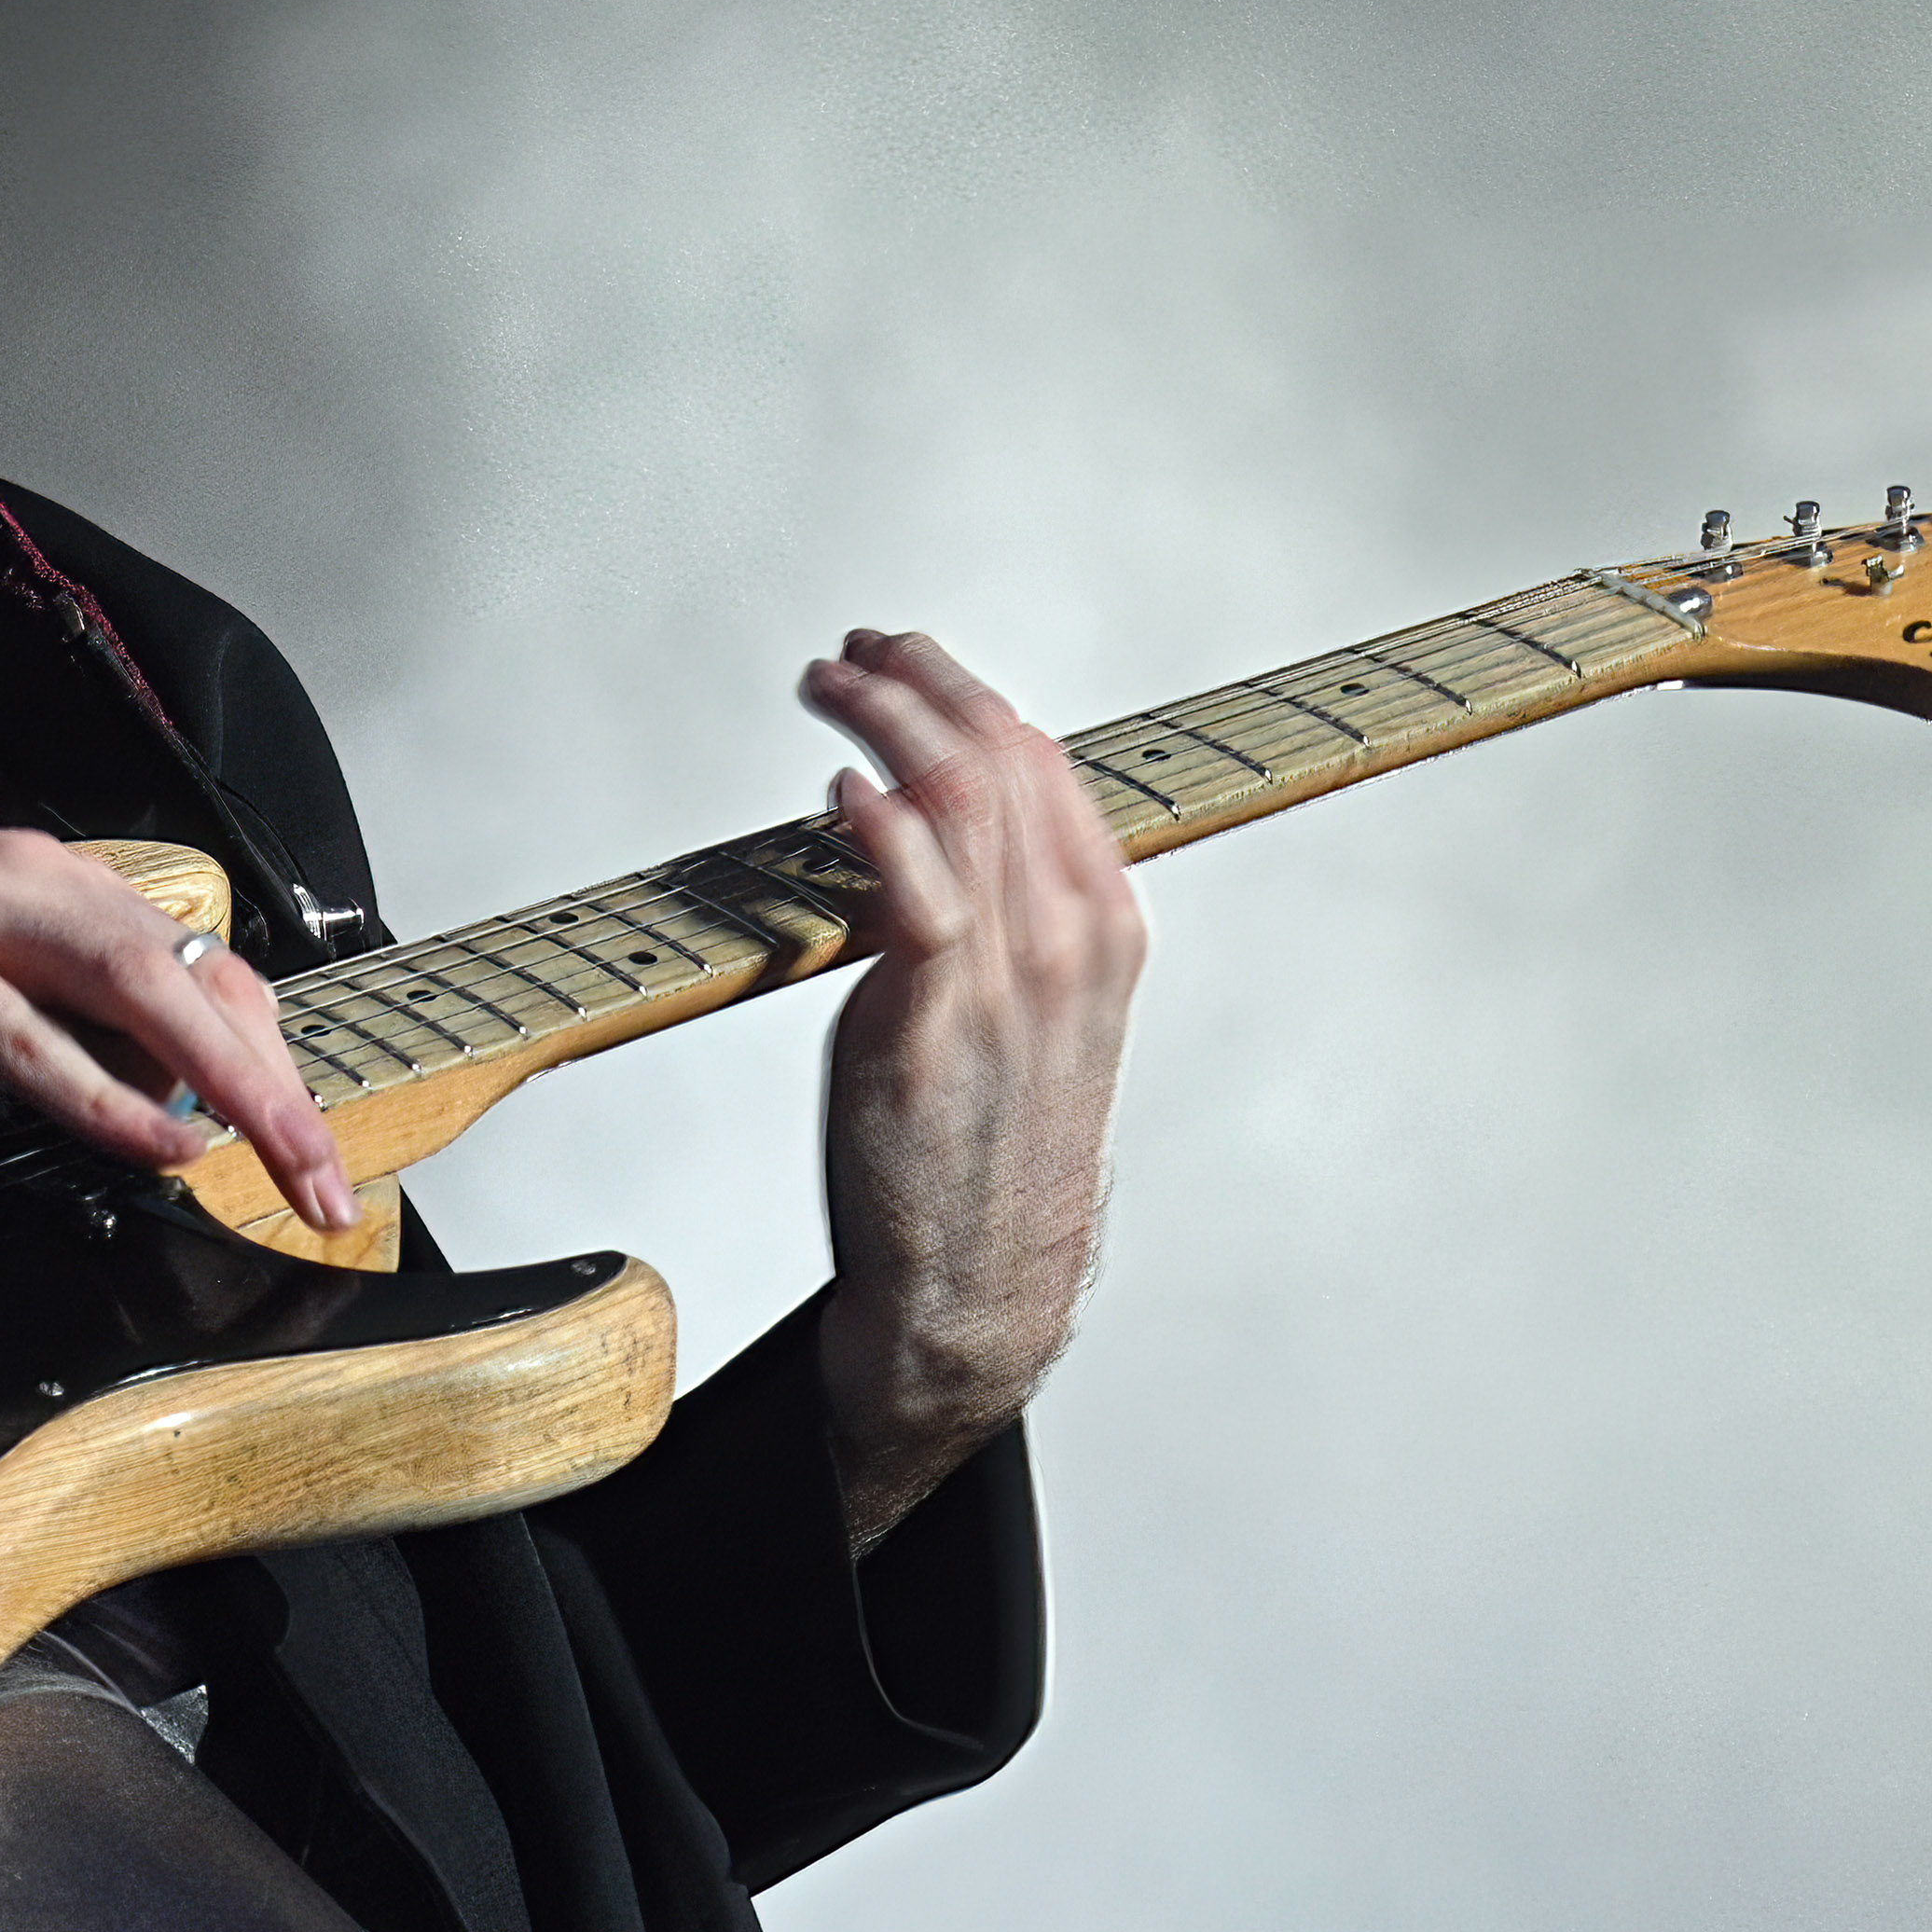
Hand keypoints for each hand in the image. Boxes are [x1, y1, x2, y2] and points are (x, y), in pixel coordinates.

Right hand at [0, 768, 358, 1232]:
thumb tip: (122, 1098)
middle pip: (197, 984)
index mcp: (49, 888)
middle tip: (335, 1184)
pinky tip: (152, 1138)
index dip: (268, 1057)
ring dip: (228, 1086)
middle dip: (282, 1089)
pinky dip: (97, 1090)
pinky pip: (17, 1034)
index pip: (197, 970)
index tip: (312, 1139)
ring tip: (285, 1162)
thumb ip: (32, 1019)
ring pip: (138, 993)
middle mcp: (32, 885)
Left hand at [799, 629, 1147, 1549]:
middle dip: (921, 677)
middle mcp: (1067, 940)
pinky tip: (835, 790)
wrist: (979, 1281)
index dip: (968, 691)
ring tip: (828, 683)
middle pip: (1000, 755)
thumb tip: (932, 820)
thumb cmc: (992, 1145)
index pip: (1045, 762)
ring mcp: (1005, 978)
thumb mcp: (1035, 1010)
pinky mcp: (931, 1020)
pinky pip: (912, 889)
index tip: (906, 660)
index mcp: (1103, 926)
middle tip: (856, 650)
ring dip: (882, 716)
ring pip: (955, 796)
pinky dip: (873, 819)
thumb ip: (1005, 914)